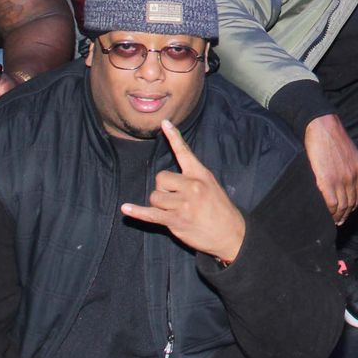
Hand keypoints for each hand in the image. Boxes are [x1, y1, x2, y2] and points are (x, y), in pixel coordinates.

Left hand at [120, 120, 246, 261]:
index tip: (164, 123)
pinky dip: (137, 212)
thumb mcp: (212, 185)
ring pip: (155, 197)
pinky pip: (150, 214)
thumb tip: (173, 172)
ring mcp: (183, 204)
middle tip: (176, 200)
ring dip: (159, 204)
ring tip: (175, 211)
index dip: (174, 137)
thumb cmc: (220, 209)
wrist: (231, 234)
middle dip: (163, 189)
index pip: (184, 152)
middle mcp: (192, 186)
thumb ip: (194, 176)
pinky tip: (126, 208)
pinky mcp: (176, 221)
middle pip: (160, 178)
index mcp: (200, 174)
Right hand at [304, 114, 357, 224]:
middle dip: (346, 214)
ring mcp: (340, 180)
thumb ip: (350, 165)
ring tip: (334, 220)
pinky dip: (330, 211)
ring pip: (343, 205)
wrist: (322, 126)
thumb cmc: (333, 136)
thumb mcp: (350, 151)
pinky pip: (331, 203)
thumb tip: (345, 176)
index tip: (349, 210)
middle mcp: (352, 176)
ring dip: (338, 215)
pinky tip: (328, 214)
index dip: (355, 205)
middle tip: (340, 220)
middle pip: (352, 202)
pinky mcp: (326, 181)